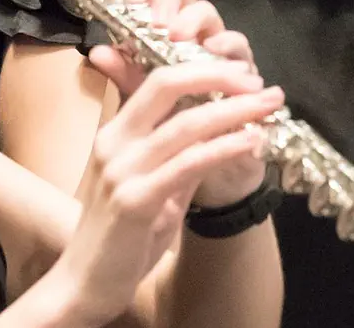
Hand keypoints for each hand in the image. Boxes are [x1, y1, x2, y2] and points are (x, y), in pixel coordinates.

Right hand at [50, 0, 282, 322]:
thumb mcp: (146, 183)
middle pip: (166, 84)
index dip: (201, 69)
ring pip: (185, 124)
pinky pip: (188, 164)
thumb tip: (214, 132)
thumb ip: (173, 155)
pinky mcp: (134, 202)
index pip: (157, 80)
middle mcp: (114, 143)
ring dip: (235, 111)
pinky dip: (225, 148)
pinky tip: (251, 142)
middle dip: (217, 75)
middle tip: (257, 80)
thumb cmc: (120, 236)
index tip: (240, 73)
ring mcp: (122, 171)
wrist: (85, 284)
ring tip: (268, 106)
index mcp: (115, 133)